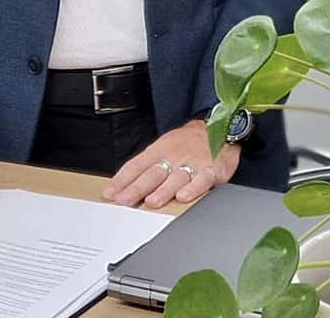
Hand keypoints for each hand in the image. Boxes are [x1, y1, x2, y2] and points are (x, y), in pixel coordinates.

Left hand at [104, 120, 238, 209]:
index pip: (136, 166)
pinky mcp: (211, 170)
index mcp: (159, 150)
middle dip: (137, 189)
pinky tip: (183, 197)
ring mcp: (192, 163)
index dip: (122, 180)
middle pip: (152, 174)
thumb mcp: (163, 147)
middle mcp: (173, 157)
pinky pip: (202, 180)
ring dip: (163, 191)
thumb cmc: (187, 143)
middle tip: (124, 201)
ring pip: (175, 178)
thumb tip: (122, 186)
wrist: (220, 127)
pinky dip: (193, 189)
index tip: (110, 194)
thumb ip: (146, 167)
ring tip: (151, 202)